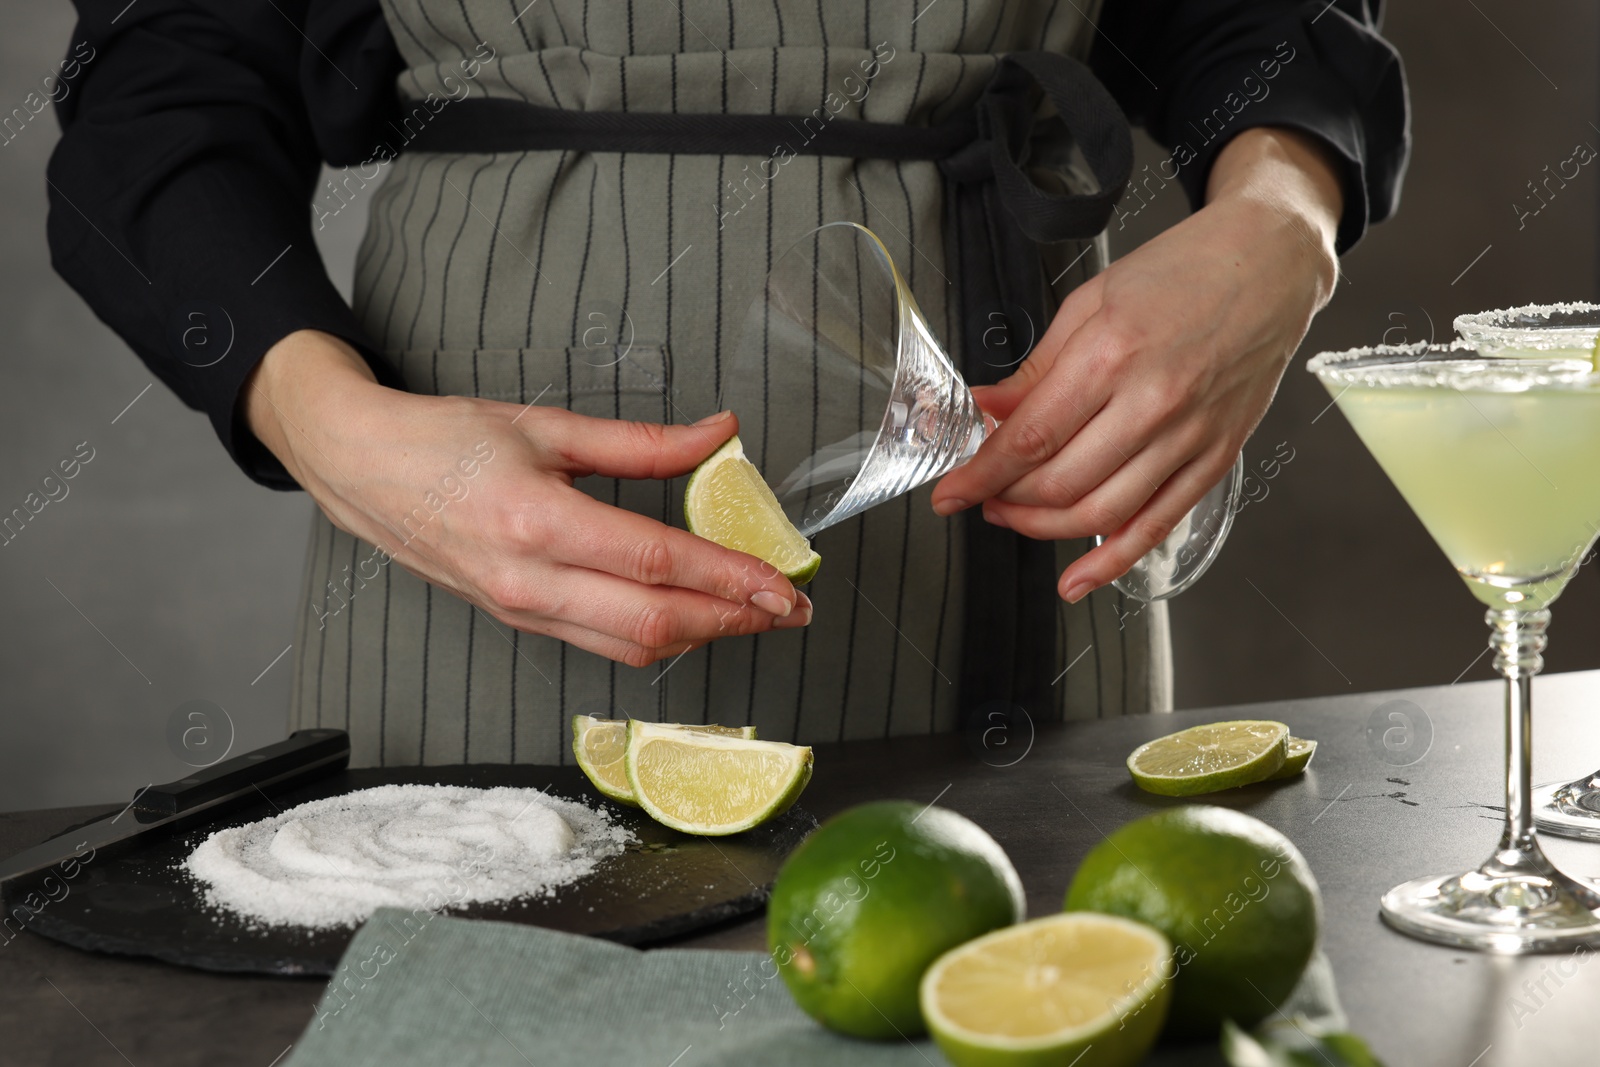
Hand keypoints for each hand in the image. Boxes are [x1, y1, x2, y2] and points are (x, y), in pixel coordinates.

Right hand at [242, 330, 809, 666]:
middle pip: (655, 622)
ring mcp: (523, 611)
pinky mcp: (519, 621)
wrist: (360, 470)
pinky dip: (657, 636)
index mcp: (538, 523)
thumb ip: (641, 441)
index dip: (730, 579)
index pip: (658, 564)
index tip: (784, 584)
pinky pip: (601, 644)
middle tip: (789, 609)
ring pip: (631, 646)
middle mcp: (530, 582)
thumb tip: (719, 433)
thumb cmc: (445, 441)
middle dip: (734, 620)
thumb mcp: (547, 425)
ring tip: (752, 613)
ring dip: (702, 636)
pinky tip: (690, 615)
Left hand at [930, 127, 1343, 601]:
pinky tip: (1078, 579)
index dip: (980, 474)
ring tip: (1013, 516)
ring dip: (1044, 528)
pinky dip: (1113, 561)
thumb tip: (987, 411)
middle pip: (1060, 484)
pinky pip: (1158, 525)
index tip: (949, 493)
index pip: (1030, 438)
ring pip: (1101, 513)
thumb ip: (1037, 368)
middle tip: (981, 494)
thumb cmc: (1183, 271)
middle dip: (1006, 500)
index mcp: (1112, 355)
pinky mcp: (1215, 458)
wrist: (1269, 262)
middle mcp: (1153, 403)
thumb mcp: (1092, 302)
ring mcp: (1189, 437)